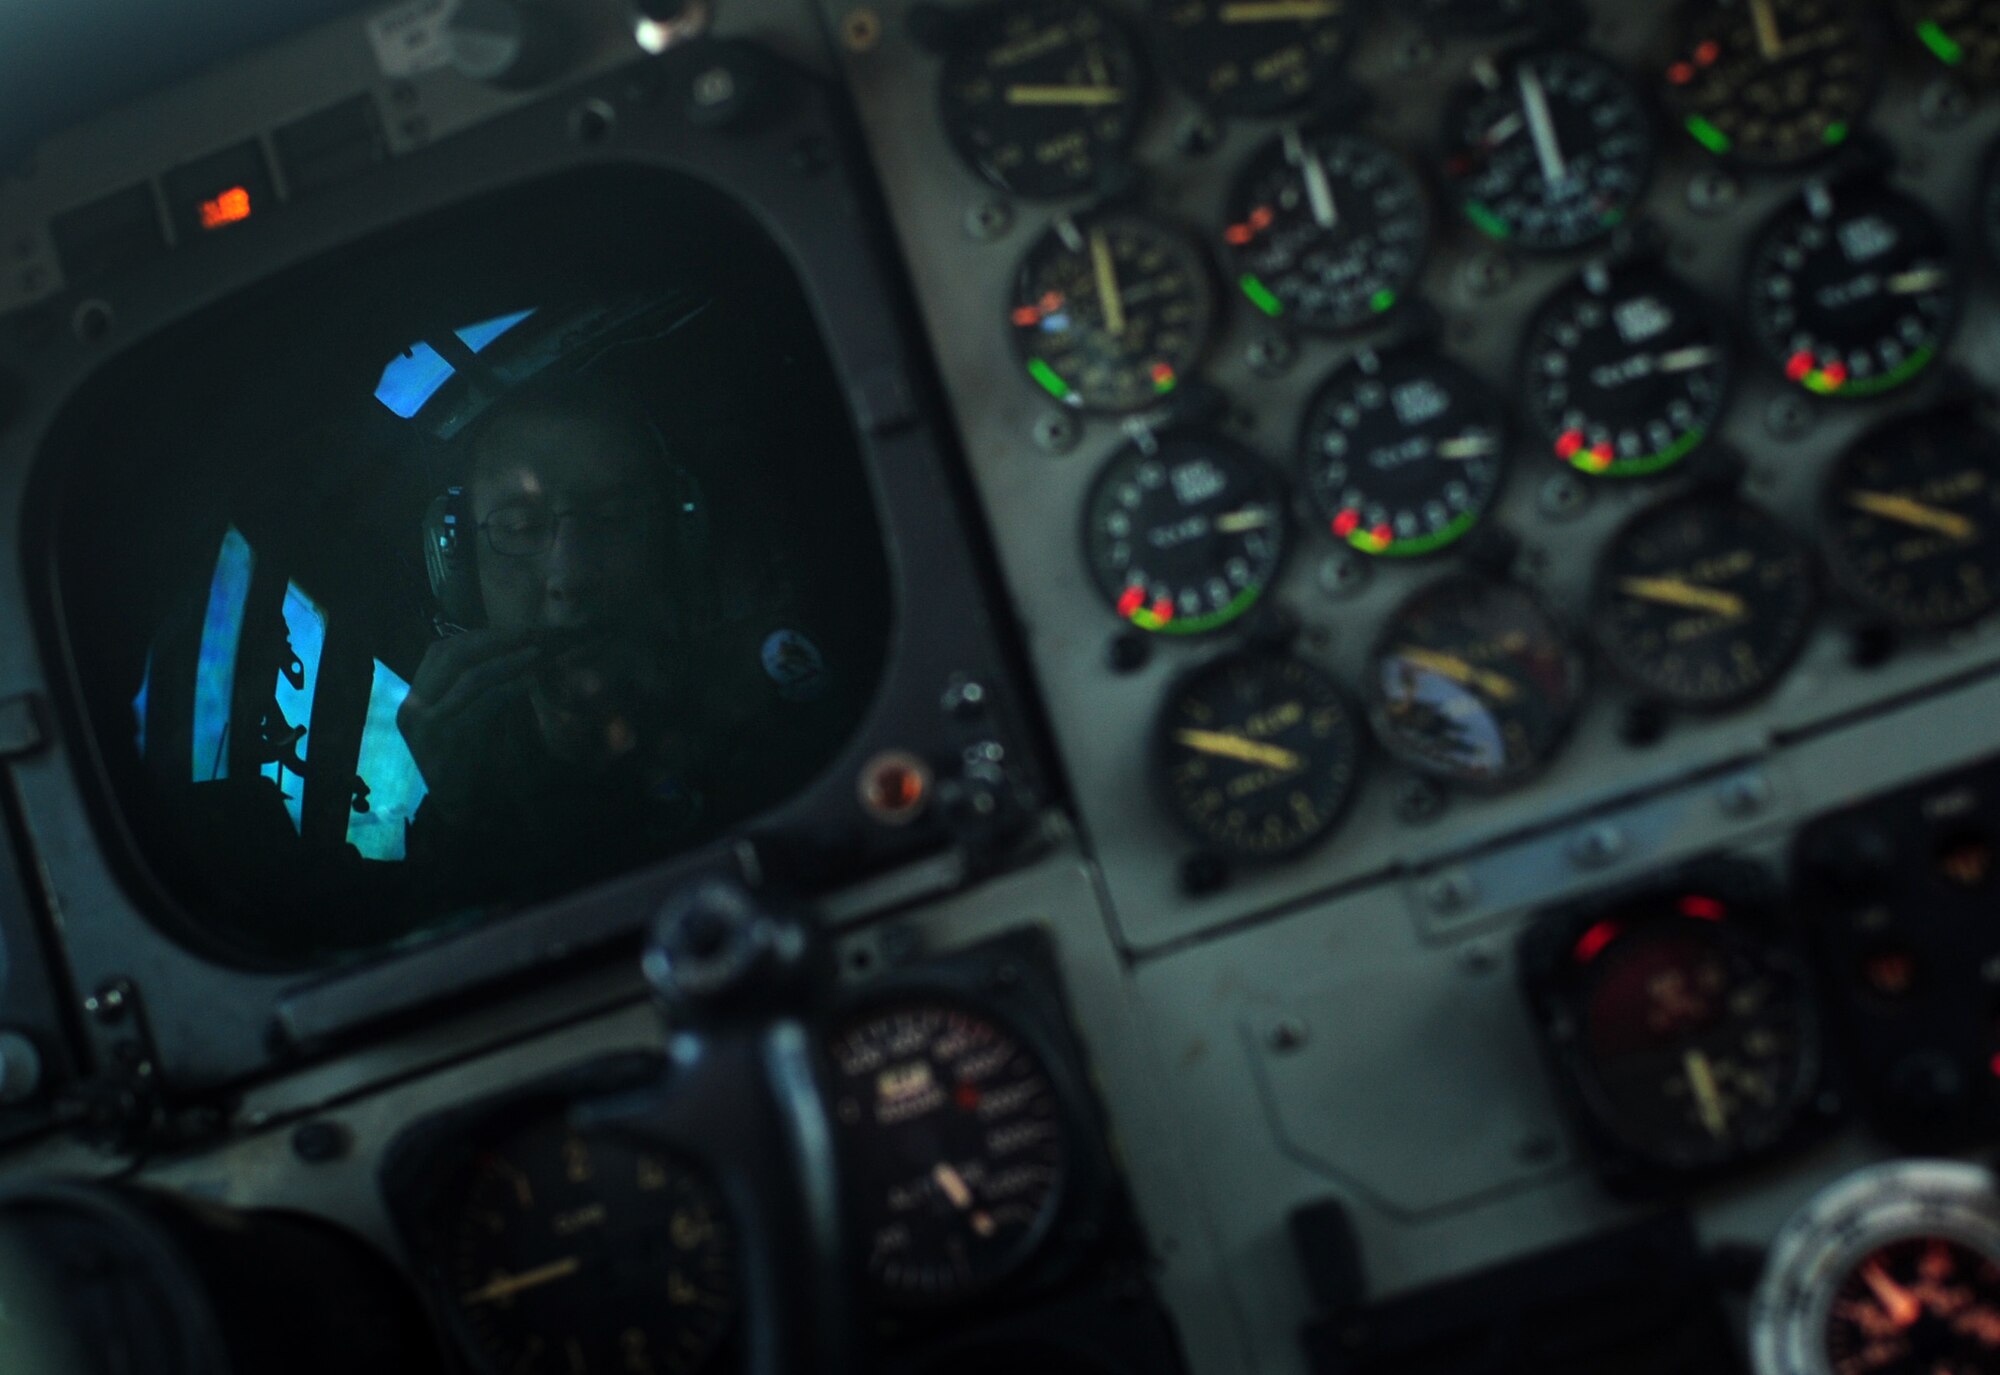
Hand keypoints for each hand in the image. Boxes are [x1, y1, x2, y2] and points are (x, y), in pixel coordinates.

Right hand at [396, 628, 540, 822]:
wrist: (461, 810)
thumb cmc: (469, 764)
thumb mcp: (466, 719)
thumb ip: (475, 690)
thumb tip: (510, 652)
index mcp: (414, 699)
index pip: (440, 651)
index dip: (478, 636)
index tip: (514, 631)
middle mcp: (413, 707)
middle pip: (451, 654)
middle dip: (494, 640)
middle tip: (530, 634)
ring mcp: (426, 723)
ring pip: (469, 676)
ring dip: (508, 660)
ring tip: (537, 651)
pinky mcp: (447, 739)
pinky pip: (483, 703)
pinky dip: (510, 687)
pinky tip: (531, 680)